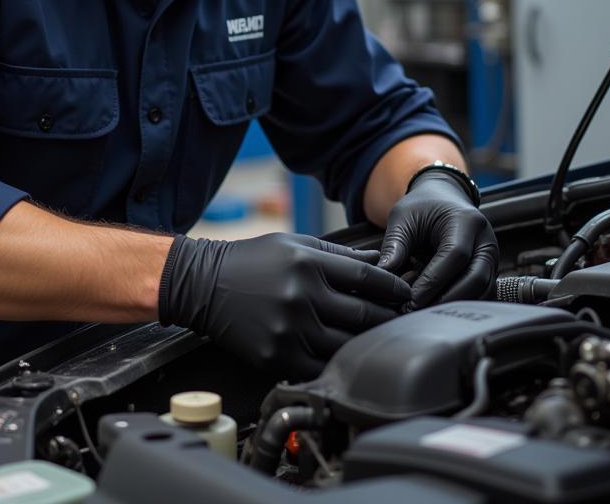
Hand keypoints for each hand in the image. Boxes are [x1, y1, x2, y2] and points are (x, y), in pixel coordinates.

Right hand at [159, 232, 410, 378]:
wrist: (203, 284)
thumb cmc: (251, 260)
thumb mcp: (293, 243)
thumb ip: (338, 254)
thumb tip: (379, 262)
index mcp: (307, 263)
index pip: (366, 278)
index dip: (393, 287)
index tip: (406, 292)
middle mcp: (300, 296)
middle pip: (362, 315)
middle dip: (388, 317)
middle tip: (403, 318)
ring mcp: (288, 329)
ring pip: (345, 345)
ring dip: (366, 344)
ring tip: (379, 339)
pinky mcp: (276, 355)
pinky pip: (319, 366)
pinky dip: (336, 363)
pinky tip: (346, 357)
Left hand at [377, 171, 497, 308]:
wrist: (443, 199)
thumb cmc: (422, 207)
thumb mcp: (403, 217)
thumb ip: (394, 244)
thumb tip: (383, 274)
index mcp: (466, 221)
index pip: (455, 255)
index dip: (434, 280)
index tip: (410, 298)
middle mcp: (486, 240)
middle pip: (476, 278)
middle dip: (446, 299)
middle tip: (417, 312)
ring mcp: (492, 258)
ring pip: (483, 291)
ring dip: (454, 306)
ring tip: (424, 314)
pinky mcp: (490, 272)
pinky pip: (482, 295)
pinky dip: (460, 305)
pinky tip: (435, 309)